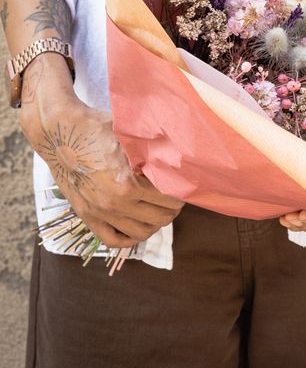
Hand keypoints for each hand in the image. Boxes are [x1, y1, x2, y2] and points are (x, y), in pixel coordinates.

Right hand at [19, 53, 183, 247]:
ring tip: (160, 210)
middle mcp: (114, 202)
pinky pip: (113, 240)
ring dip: (156, 223)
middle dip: (172, 208)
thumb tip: (182, 153)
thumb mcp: (131, 134)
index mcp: (128, 182)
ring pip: (141, 232)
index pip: (168, 198)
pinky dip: (130, 238)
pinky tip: (139, 227)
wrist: (61, 132)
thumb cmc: (99, 127)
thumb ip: (154, 148)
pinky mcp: (86, 216)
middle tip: (175, 197)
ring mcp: (99, 212)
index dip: (181, 192)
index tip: (183, 185)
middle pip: (160, 218)